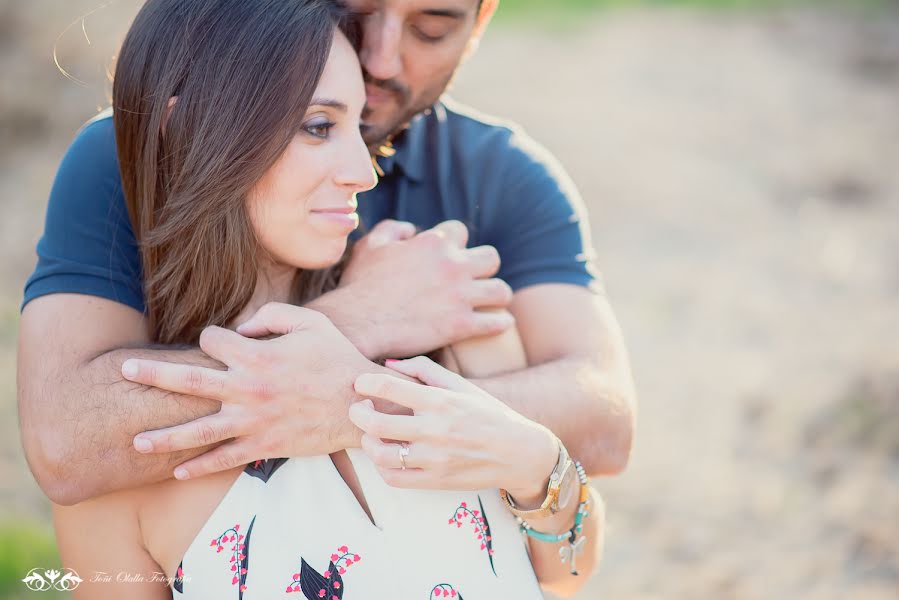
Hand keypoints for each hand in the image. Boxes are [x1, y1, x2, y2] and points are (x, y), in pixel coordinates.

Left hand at [121, 303, 375, 479]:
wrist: (360, 405)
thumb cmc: (337, 359)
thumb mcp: (311, 322)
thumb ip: (273, 315)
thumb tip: (243, 326)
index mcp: (257, 356)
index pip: (214, 340)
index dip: (211, 336)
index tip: (217, 339)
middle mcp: (247, 389)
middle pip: (188, 382)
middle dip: (152, 375)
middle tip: (125, 369)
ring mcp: (253, 421)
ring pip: (198, 431)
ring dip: (163, 436)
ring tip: (135, 441)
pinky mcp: (263, 445)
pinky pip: (224, 459)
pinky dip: (199, 467)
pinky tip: (175, 472)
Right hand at [336, 220, 514, 358]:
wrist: (356, 324)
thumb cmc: (359, 285)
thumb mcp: (370, 245)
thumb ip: (394, 228)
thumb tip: (412, 230)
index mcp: (433, 242)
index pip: (460, 231)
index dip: (454, 243)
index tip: (448, 257)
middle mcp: (452, 265)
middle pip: (491, 258)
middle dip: (483, 266)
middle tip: (473, 279)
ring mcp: (459, 296)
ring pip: (501, 291)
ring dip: (496, 295)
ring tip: (490, 302)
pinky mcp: (461, 325)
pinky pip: (496, 322)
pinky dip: (499, 323)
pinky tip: (497, 324)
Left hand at [348, 356, 558, 497]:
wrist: (518, 453)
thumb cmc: (488, 413)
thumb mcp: (461, 385)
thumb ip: (424, 369)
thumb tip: (389, 363)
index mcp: (441, 401)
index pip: (389, 388)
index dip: (366, 384)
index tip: (360, 384)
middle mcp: (436, 430)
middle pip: (377, 424)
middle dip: (358, 413)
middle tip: (358, 408)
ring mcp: (435, 459)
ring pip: (381, 455)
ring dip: (367, 442)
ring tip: (370, 434)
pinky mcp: (436, 481)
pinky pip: (394, 478)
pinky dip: (381, 466)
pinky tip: (386, 454)